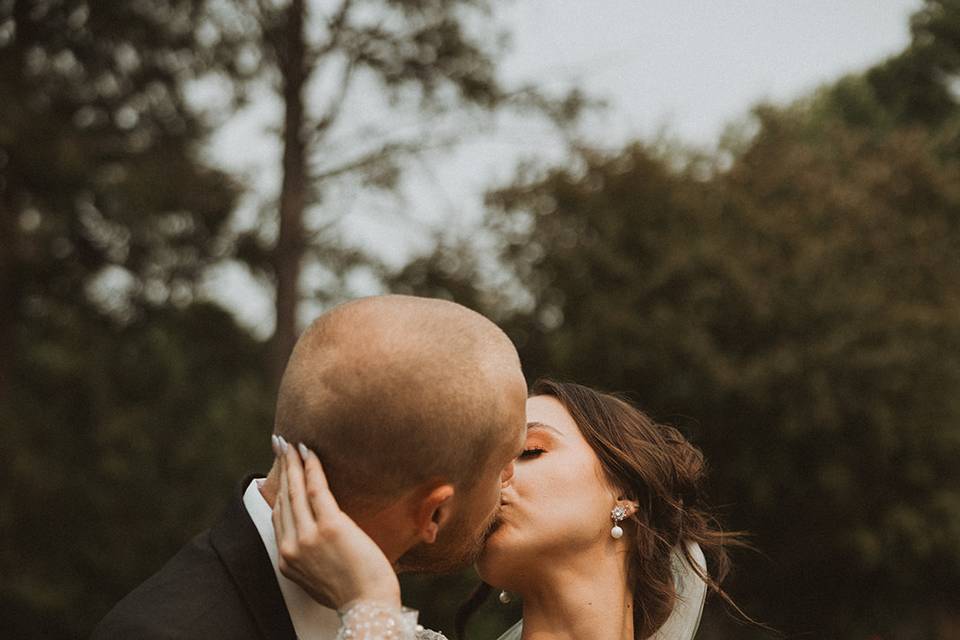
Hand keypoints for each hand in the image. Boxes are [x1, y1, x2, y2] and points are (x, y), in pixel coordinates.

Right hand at [271, 437, 400, 609]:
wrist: (368, 606)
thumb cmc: (354, 591)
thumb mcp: (320, 575)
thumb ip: (311, 554)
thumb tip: (315, 535)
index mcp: (287, 560)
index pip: (279, 516)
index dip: (279, 490)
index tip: (281, 471)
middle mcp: (291, 547)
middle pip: (284, 498)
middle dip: (282, 468)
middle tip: (281, 444)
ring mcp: (308, 536)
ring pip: (296, 490)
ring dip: (293, 462)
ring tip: (292, 443)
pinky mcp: (329, 526)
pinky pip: (317, 489)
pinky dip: (312, 467)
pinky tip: (310, 452)